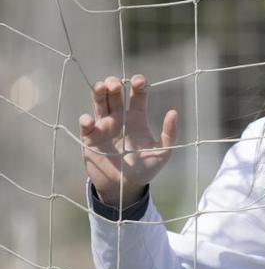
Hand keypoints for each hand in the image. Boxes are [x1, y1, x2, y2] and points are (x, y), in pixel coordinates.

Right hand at [79, 75, 177, 207]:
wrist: (125, 187)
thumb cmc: (146, 169)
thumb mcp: (163, 152)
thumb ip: (169, 134)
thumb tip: (173, 112)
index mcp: (137, 118)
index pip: (137, 95)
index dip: (138, 85)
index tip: (139, 80)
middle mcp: (120, 118)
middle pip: (115, 94)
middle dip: (114, 84)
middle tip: (116, 84)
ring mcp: (104, 126)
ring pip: (99, 103)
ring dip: (99, 93)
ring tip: (101, 87)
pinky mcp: (90, 138)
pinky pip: (86, 126)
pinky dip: (86, 120)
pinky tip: (90, 120)